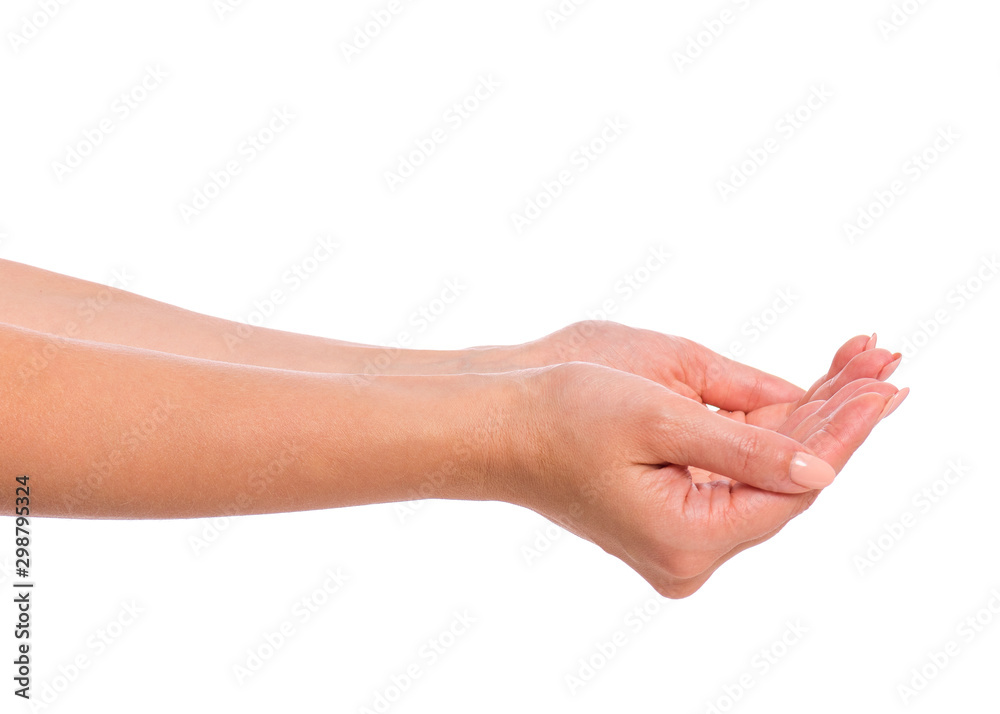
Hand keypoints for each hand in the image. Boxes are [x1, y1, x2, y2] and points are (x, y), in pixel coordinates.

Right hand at [509, 337, 906, 597]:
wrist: (495, 423)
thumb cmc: (560, 412)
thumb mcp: (657, 417)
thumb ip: (745, 446)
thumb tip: (823, 472)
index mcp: (686, 538)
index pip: (791, 487)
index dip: (843, 432)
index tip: (884, 382)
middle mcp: (689, 552)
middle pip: (785, 481)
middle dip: (832, 417)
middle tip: (882, 362)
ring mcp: (680, 536)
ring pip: (765, 472)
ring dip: (807, 418)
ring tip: (859, 368)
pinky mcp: (672, 511)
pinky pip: (736, 469)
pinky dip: (769, 429)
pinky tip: (809, 392)